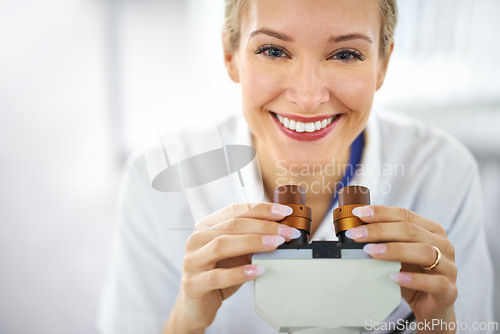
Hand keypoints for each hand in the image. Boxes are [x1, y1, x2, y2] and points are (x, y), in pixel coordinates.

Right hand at [167, 202, 298, 332]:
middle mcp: (196, 239)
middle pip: (232, 225)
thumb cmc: (219, 274)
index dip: (262, 209)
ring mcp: (192, 261)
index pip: (236, 210)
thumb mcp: (236, 253)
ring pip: (222, 245)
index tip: (284, 213)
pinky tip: (258, 270)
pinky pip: (217, 276)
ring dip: (253, 242)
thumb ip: (251, 240)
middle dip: (264, 227)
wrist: (197, 306)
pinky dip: (239, 272)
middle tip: (287, 233)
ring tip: (276, 244)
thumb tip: (281, 231)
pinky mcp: (193, 283)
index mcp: (206, 226)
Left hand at [345, 205, 456, 332]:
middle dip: (380, 230)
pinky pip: (433, 282)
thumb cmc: (412, 275)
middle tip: (357, 235)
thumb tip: (355, 231)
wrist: (432, 307)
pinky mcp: (449, 290)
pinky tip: (393, 277)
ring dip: (395, 250)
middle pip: (411, 231)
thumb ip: (384, 242)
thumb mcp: (398, 255)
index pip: (405, 215)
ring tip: (371, 252)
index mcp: (431, 230)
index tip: (359, 213)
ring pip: (424, 252)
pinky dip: (412, 279)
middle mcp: (443, 245)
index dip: (381, 212)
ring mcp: (449, 267)